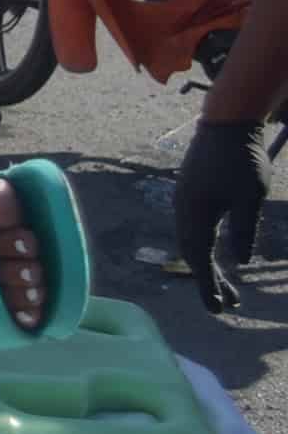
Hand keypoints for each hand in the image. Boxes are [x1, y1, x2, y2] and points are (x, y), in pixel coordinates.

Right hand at [174, 117, 268, 313]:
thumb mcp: (250, 198)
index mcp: (195, 214)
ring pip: (192, 241)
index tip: (220, 310)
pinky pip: (194, 228)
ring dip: (209, 265)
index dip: (209, 286)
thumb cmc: (241, 160)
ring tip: (230, 286)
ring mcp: (185, 201)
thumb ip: (244, 230)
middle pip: (193, 253)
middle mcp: (183, 211)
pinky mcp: (190, 193)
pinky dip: (205, 247)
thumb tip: (241, 262)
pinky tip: (217, 252)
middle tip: (231, 305)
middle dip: (210, 281)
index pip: (199, 258)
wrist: (226, 123)